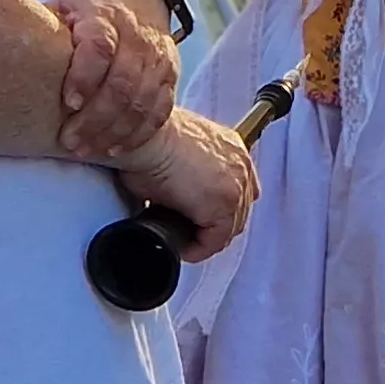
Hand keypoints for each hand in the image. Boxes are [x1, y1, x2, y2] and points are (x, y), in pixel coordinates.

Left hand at [49, 0, 179, 162]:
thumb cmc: (83, 12)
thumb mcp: (61, 8)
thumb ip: (38, 29)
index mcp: (104, 16)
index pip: (100, 46)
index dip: (85, 76)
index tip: (68, 103)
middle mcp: (136, 36)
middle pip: (122, 83)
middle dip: (95, 119)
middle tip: (69, 142)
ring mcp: (157, 58)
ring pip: (142, 102)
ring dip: (114, 132)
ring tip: (85, 151)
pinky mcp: (170, 76)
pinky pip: (159, 111)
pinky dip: (138, 133)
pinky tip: (114, 149)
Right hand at [111, 108, 259, 261]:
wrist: (145, 135)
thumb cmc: (149, 138)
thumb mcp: (175, 150)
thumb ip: (188, 171)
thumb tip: (176, 196)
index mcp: (230, 148)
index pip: (238, 188)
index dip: (217, 210)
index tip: (199, 219)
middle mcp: (239, 164)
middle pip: (238, 210)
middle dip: (213, 227)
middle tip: (190, 234)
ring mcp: (235, 185)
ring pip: (229, 227)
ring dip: (205, 238)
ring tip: (183, 241)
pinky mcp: (223, 205)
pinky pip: (216, 240)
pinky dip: (199, 249)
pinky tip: (180, 247)